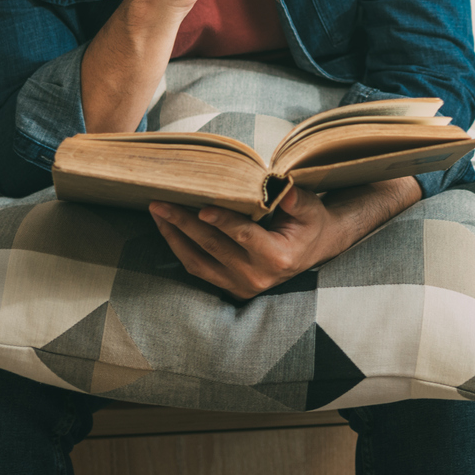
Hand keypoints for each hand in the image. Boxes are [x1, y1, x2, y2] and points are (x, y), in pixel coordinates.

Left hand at [148, 180, 418, 298]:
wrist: (317, 247)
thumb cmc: (311, 222)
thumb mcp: (311, 208)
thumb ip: (296, 199)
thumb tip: (281, 187)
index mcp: (277, 257)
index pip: (243, 236)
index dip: (222, 221)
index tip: (201, 207)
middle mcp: (256, 277)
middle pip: (213, 247)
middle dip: (183, 223)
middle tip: (161, 203)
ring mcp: (241, 285)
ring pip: (198, 262)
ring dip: (174, 237)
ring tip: (157, 213)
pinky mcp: (231, 287)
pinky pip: (198, 269)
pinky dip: (181, 249)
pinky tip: (168, 228)